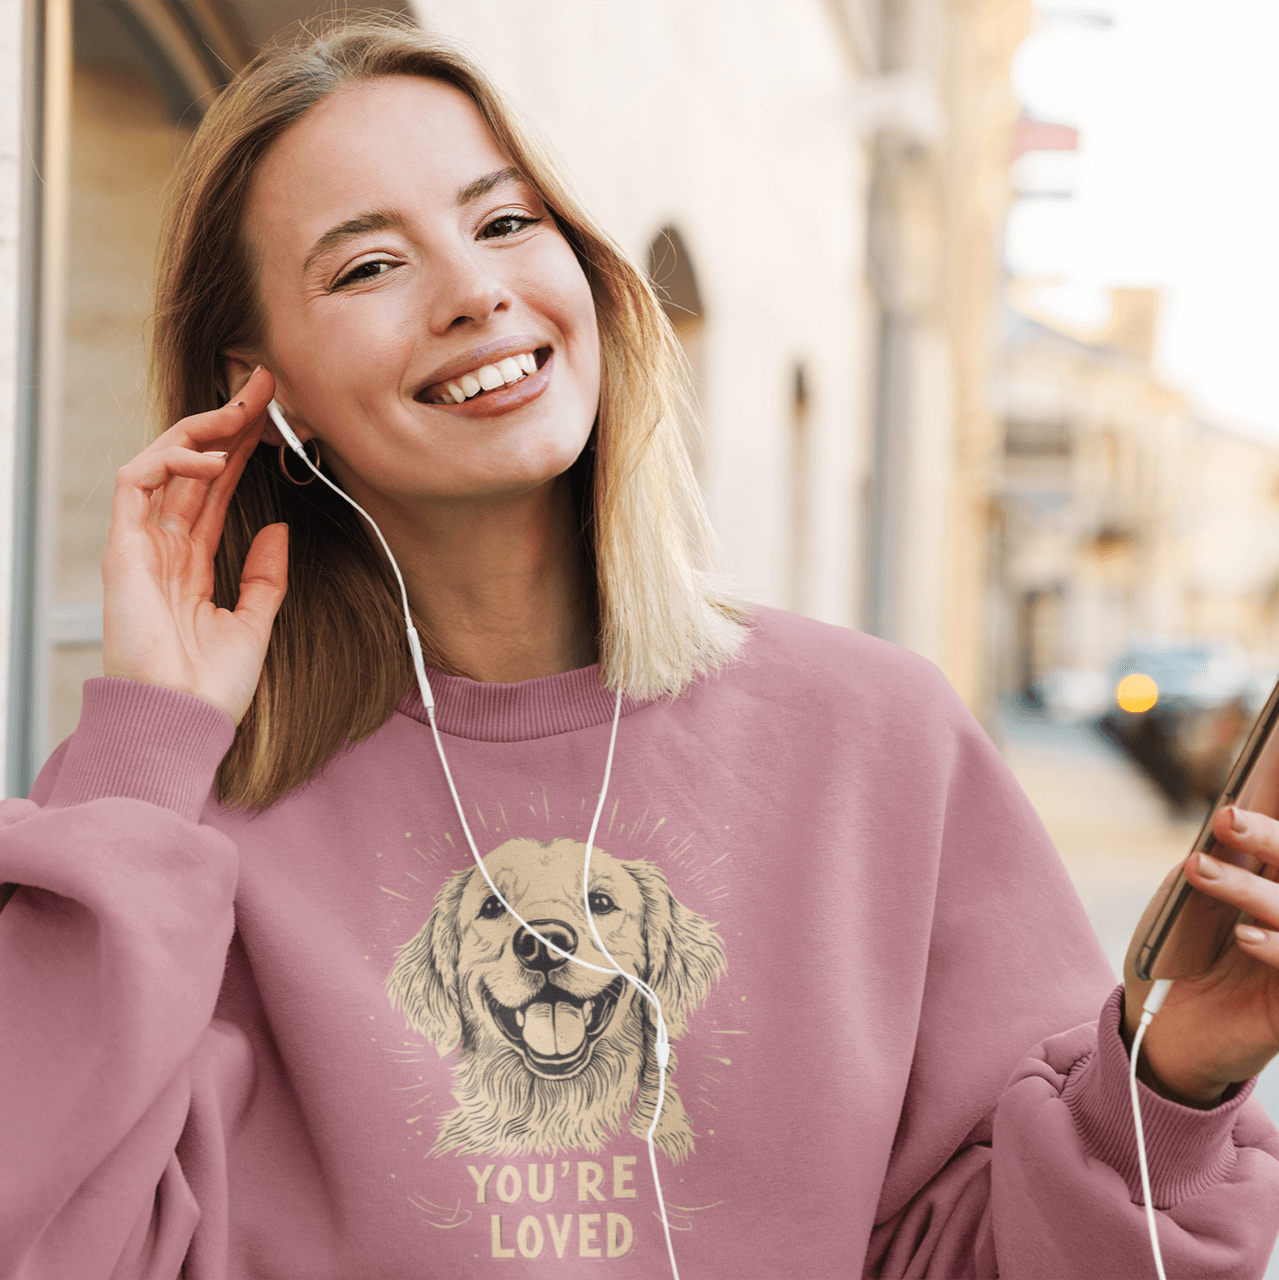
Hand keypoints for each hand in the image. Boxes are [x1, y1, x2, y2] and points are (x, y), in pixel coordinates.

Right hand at [102, 366, 287, 724]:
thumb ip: (264, 576)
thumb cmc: (212, 688)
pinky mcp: (122, 549)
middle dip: (227, 422)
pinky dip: (170, 460)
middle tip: (265, 384)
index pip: (214, 492)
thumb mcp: (254, 624)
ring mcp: (140, 546)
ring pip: (162, 463)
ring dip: (202, 429)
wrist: (181, 723)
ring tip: (245, 406)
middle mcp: (163, 548)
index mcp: (191, 565)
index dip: (241, 452)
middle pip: (193, 469)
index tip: (275, 418)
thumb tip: (279, 527)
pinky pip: (135, 482)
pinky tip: (213, 458)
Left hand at [1124, 805, 1278, 1106]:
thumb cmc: (1175, 952)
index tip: (1273, 758)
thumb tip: (1233, 815)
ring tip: (1201, 871)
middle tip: (1229, 818)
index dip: (1275, 811)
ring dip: (1252, 890)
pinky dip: (1276, 948)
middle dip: (1271, 837)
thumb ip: (1214, 859)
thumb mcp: (1186, 897)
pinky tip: (1245, 936)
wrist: (1156, 1026)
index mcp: (1274, 885)